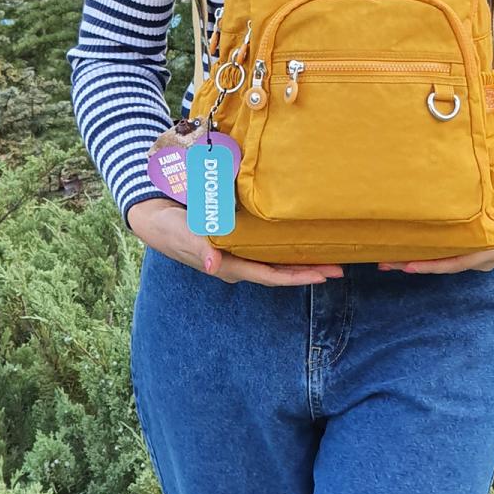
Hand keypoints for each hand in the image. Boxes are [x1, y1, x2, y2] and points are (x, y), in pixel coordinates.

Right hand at [126, 197, 343, 286]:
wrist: (154, 217)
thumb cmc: (170, 227)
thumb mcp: (183, 235)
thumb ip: (199, 249)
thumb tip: (213, 266)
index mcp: (229, 266)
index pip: (270, 276)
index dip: (297, 277)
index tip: (323, 275)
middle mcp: (238, 263)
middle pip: (279, 271)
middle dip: (308, 271)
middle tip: (339, 267)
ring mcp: (238, 253)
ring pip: (276, 260)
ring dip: (301, 259)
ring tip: (328, 254)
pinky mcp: (237, 240)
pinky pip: (267, 247)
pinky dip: (286, 245)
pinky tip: (300, 238)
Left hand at [376, 191, 493, 274]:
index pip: (458, 262)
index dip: (433, 265)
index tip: (408, 265)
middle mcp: (482, 258)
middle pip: (444, 264)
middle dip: (415, 265)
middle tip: (384, 262)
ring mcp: (476, 253)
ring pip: (442, 259)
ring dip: (416, 258)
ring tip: (387, 256)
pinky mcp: (472, 245)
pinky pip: (446, 250)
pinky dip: (427, 249)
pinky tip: (408, 244)